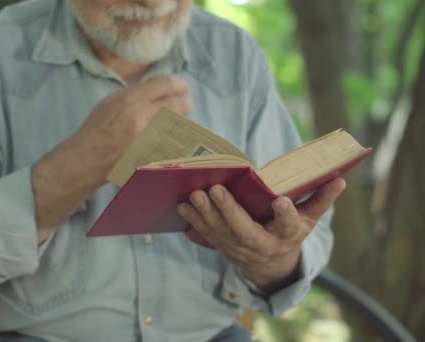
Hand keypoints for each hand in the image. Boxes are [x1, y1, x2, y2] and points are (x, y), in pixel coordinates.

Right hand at [71, 75, 191, 174]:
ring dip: (181, 121)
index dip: (180, 84)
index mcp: (131, 100)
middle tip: (184, 104)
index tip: (182, 88)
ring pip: (180, 125)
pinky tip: (170, 138)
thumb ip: (138, 91)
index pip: (168, 84)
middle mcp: (142, 118)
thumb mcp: (112, 100)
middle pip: (180, 104)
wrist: (88, 158)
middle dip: (185, 103)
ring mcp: (149, 140)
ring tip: (175, 121)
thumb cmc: (97, 127)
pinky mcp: (152, 156)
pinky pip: (174, 144)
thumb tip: (161, 87)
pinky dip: (175, 139)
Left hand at [177, 177, 345, 293]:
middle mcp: (261, 245)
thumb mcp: (308, 220)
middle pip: (244, 231)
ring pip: (221, 232)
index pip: (289, 226)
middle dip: (229, 211)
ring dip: (205, 213)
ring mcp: (239, 248)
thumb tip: (339, 178)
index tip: (281, 201)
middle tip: (216, 190)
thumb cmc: (289, 234)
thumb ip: (320, 199)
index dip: (286, 214)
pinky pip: (207, 233)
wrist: (269, 265)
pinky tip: (182, 204)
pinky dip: (193, 219)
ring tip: (195, 194)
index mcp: (286, 236)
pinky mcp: (223, 246)